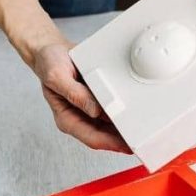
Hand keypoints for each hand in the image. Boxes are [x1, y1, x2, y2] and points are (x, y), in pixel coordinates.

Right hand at [0, 0, 130, 153]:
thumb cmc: (50, 63)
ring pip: (111, 127)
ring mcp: (89, 111)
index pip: (92, 138)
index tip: (128, 145)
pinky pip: (113, 111)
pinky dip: (124, 113)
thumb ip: (75, 94)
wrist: (52, 50)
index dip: (112, 144)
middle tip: (145, 140)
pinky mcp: (97, 101)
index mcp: (67, 119)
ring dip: (126, 129)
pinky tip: (136, 114)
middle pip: (105, 136)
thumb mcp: (57, 76)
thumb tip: (95, 111)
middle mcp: (80, 118)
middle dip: (124, 140)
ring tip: (145, 130)